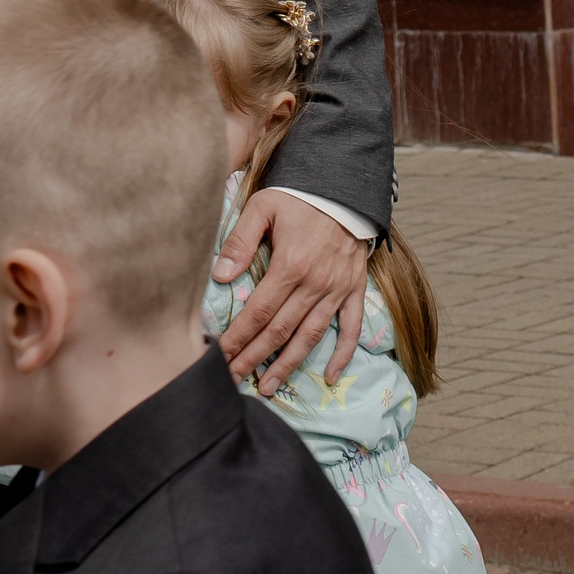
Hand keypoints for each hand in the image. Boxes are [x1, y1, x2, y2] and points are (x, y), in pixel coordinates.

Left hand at [212, 190, 368, 386]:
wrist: (346, 186)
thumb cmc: (299, 195)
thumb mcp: (263, 207)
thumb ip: (239, 240)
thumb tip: (220, 276)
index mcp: (290, 267)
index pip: (257, 312)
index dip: (238, 338)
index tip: (220, 357)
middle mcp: (314, 285)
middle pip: (279, 331)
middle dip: (254, 359)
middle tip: (234, 380)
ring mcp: (336, 290)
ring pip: (310, 337)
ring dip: (288, 365)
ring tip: (268, 387)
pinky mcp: (354, 290)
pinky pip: (350, 328)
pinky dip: (342, 354)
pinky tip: (331, 376)